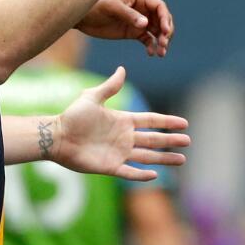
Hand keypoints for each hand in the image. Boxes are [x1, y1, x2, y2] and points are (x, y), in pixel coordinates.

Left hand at [51, 66, 188, 180]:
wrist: (56, 137)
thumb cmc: (72, 116)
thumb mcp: (92, 98)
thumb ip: (109, 87)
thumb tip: (122, 69)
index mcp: (122, 121)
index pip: (150, 121)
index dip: (167, 122)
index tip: (184, 123)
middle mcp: (124, 138)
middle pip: (153, 140)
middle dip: (170, 140)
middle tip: (188, 141)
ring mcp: (118, 153)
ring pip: (147, 157)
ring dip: (164, 159)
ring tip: (182, 159)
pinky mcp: (110, 167)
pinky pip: (130, 172)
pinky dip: (142, 175)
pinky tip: (156, 175)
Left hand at [75, 0, 173, 56]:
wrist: (82, 18)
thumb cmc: (96, 7)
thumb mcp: (112, 8)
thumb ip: (129, 15)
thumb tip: (146, 23)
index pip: (159, 7)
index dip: (165, 19)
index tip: (165, 31)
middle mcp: (142, 8)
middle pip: (162, 20)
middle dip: (166, 32)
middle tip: (164, 44)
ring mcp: (139, 21)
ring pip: (157, 31)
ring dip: (162, 41)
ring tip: (161, 53)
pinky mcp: (134, 32)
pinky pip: (148, 40)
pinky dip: (152, 46)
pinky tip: (151, 53)